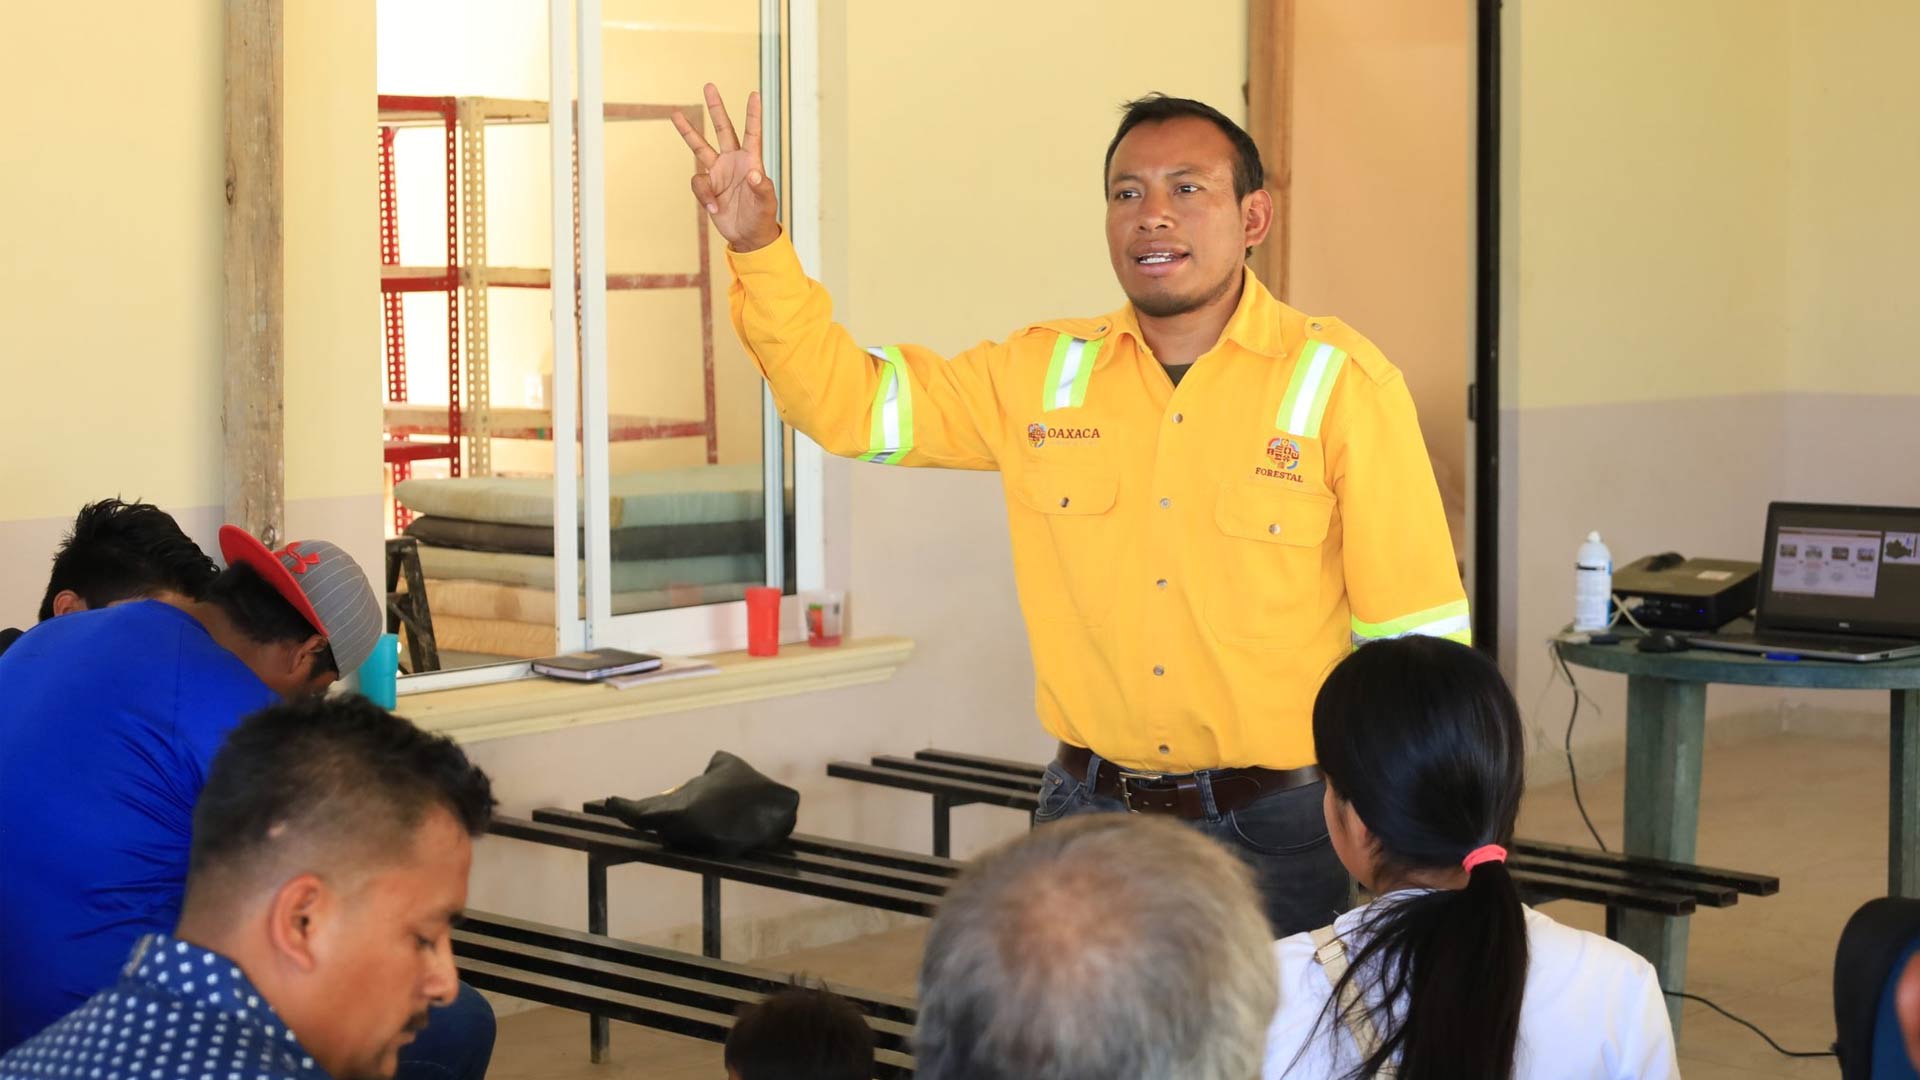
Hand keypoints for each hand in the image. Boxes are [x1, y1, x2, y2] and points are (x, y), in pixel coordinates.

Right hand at [672, 84, 780, 251]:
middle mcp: (733, 161)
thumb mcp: (766, 203)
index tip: (755, 93)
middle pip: (722, 129)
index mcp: (751, 161)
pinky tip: (715, 208)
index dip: (753, 114)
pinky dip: (704, 196)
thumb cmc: (762, 217)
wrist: (748, 236)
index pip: (752, 133)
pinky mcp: (707, 186)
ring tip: (675, 114)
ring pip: (699, 147)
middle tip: (709, 86)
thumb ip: (761, 188)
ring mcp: (718, 172)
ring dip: (688, 131)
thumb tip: (753, 174)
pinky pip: (698, 184)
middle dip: (715, 108)